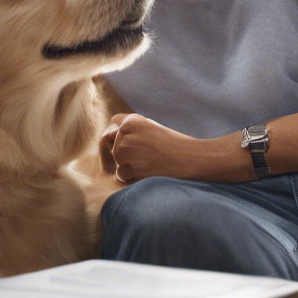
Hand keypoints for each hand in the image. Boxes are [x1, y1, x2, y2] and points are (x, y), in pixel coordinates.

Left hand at [99, 113, 213, 182]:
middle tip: (151, 155)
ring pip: (118, 162)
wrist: (192, 159)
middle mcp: (125, 132)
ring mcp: (125, 150)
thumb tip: (105, 139)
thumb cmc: (174, 145)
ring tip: (152, 162)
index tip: (139, 143)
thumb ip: (130, 129)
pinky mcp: (128, 167)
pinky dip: (133, 177)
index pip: (113, 127)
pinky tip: (150, 172)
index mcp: (132, 120)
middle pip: (114, 148)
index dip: (123, 138)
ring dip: (130, 166)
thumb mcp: (151, 128)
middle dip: (128, 154)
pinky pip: (122, 175)